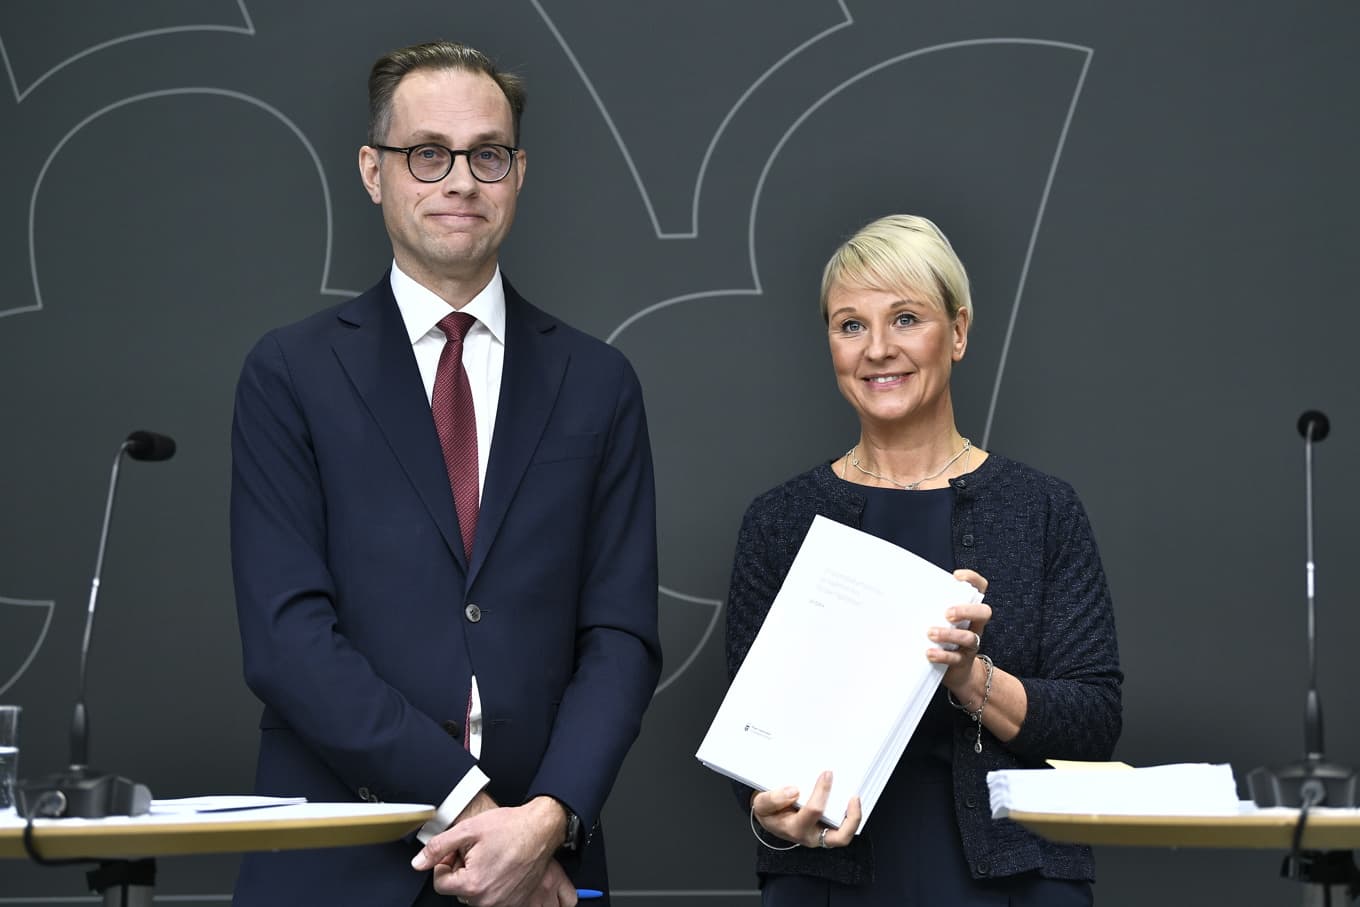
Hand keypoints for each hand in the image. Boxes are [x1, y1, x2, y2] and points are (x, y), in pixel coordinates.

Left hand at [411, 796, 566, 905]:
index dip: (445, 862)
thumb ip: (438, 847)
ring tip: (489, 856)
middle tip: (475, 850)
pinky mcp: (514, 901)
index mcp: (472, 884)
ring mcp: (502, 903)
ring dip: (476, 876)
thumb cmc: (510, 827)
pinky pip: (491, 896)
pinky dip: (491, 882)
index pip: (440, 883)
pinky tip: (499, 865)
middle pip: (457, 889)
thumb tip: (418, 863)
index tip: (457, 850)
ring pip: (474, 893)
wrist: (541, 829)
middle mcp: (487, 900)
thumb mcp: (468, 830)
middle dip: (461, 869)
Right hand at [751, 770, 861, 847]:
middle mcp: (811, 835)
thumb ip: (773, 799)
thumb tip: (794, 791)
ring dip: (854, 818)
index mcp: (795, 829)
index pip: (813, 812)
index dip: (822, 792)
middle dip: (851, 817)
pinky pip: (842, 827)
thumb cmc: (768, 811)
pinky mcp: (826, 829)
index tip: (825, 775)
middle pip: (839, 837)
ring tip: (855, 798)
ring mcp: (820, 834)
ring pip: (844, 835)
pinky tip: (850, 799)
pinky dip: (849, 815)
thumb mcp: (761, 804)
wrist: (768, 816)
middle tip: (853, 797)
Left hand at [928, 569, 990, 696]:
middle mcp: (974, 626)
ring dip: (950, 634)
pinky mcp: (962, 662)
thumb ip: (932, 607)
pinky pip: (956, 659)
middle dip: (966, 610)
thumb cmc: (945, 639)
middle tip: (948, 613)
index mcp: (969, 611)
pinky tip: (930, 653)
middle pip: (983, 613)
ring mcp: (970, 645)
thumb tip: (901, 592)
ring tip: (931, 633)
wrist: (957, 672)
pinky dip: (943, 655)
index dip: (973, 580)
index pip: (979, 589)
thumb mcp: (942, 619)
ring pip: (969, 638)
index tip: (957, 577)